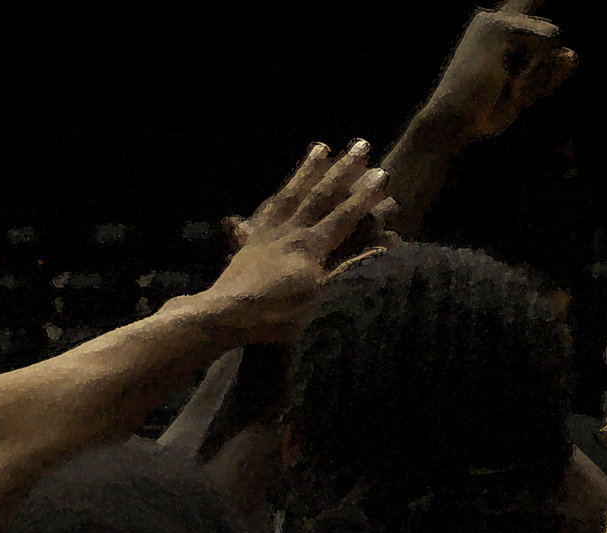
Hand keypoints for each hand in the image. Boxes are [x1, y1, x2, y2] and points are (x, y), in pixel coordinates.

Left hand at [200, 140, 391, 343]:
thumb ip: (349, 267)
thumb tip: (382, 245)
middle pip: (320, 194)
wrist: (223, 314)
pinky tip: (284, 188)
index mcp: (310, 246)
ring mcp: (268, 231)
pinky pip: (267, 207)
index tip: (381, 173)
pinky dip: (279, 194)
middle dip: (343, 169)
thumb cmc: (275, 315)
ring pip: (292, 193)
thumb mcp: (319, 298)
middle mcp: (290, 231)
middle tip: (361, 144)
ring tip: (321, 147)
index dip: (365, 195)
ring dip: (309, 169)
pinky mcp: (251, 240)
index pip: (344, 214)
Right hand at [423, 0, 577, 143]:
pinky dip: (537, 72)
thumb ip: (549, 72)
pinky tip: (512, 85)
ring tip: (513, 91)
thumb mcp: (525, 93)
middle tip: (520, 96)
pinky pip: (545, 43)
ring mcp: (496, 20)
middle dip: (547, 69)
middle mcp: (493, 20)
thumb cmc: (483, 113)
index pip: (523, 4)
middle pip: (550, 32)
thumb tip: (571, 55)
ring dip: (542, 73)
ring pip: (551, 35)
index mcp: (493, 32)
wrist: (452, 122)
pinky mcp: (501, 27)